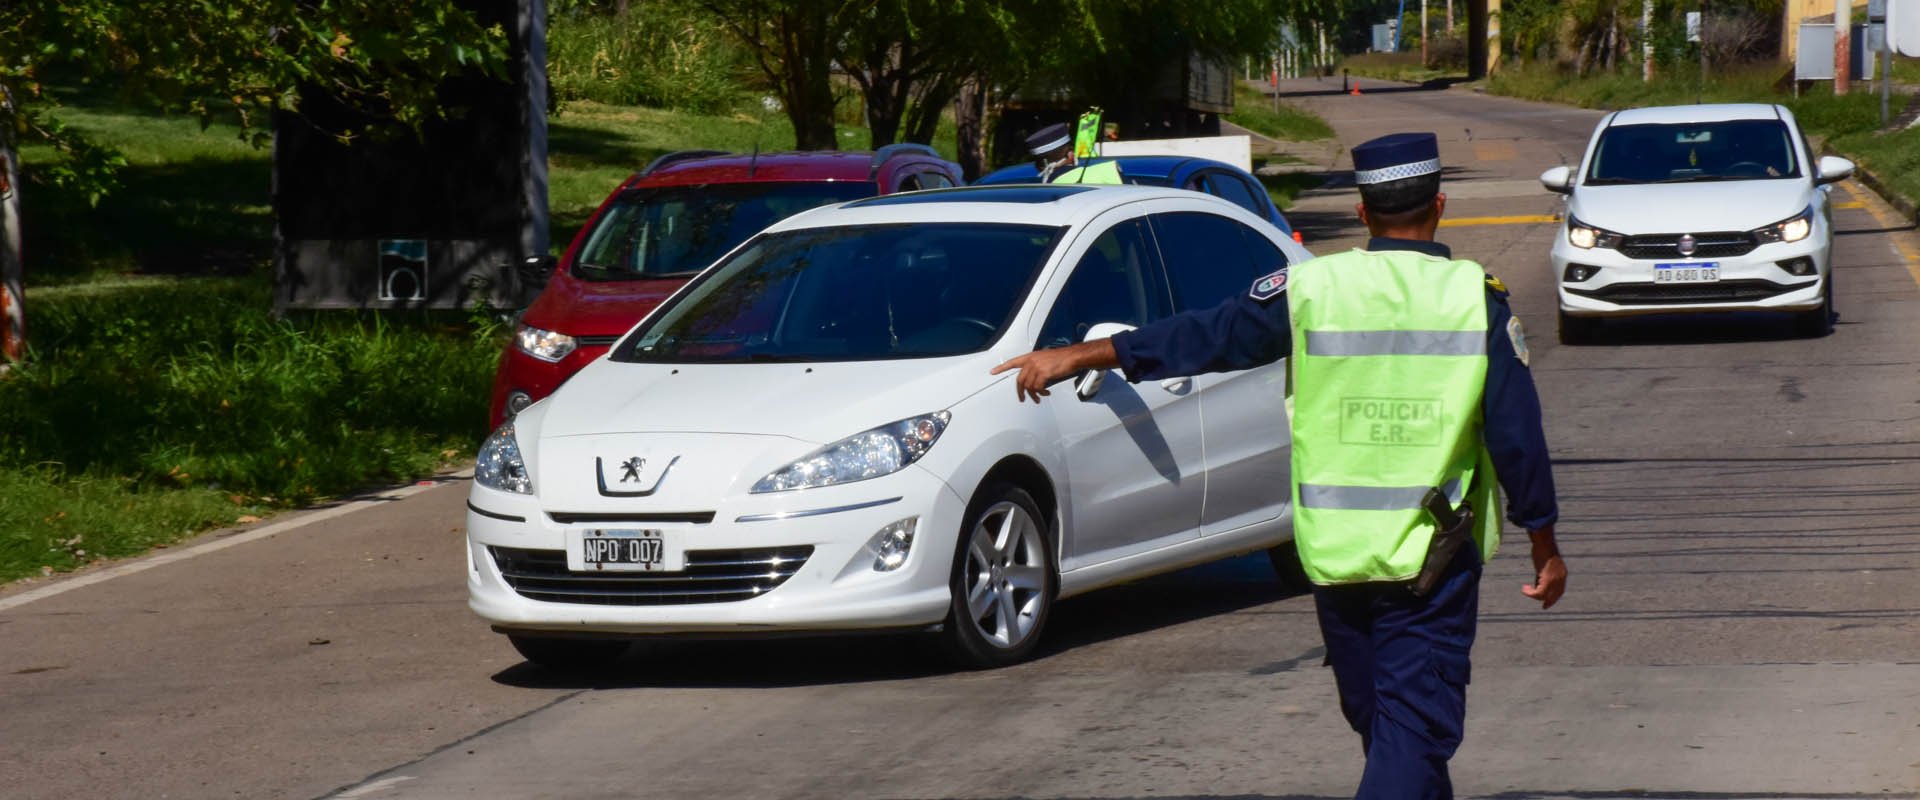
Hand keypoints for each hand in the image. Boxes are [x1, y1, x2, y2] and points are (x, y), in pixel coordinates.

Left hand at [990, 340, 1116, 403]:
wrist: (1073, 357)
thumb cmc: (1063, 358)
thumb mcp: (1046, 359)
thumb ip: (1037, 367)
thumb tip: (1035, 379)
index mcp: (1031, 357)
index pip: (1012, 362)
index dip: (1001, 368)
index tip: (992, 372)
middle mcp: (1031, 361)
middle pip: (1020, 380)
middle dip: (1021, 392)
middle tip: (1023, 399)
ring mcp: (1037, 367)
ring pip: (1029, 386)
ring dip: (1033, 395)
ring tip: (1039, 397)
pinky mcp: (1043, 374)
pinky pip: (1037, 388)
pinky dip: (1041, 393)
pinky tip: (1046, 393)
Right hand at [1521, 528, 1566, 608]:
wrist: (1544, 543)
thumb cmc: (1543, 548)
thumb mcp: (1545, 563)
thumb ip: (1544, 573)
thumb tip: (1537, 580)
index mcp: (1562, 574)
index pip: (1560, 590)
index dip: (1554, 597)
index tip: (1548, 601)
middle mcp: (1560, 579)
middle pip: (1555, 595)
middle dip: (1549, 602)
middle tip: (1544, 607)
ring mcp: (1555, 580)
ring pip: (1545, 595)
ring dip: (1533, 595)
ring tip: (1525, 589)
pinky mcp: (1547, 580)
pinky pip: (1538, 593)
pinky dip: (1530, 593)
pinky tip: (1524, 588)